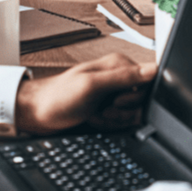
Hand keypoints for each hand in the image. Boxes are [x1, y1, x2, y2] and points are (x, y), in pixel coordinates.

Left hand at [16, 54, 155, 133]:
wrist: (38, 115)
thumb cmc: (57, 97)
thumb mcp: (92, 85)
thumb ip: (124, 77)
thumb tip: (153, 69)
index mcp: (118, 65)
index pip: (148, 80)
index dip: (136, 96)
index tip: (117, 101)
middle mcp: (118, 79)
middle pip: (142, 101)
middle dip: (122, 111)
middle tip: (103, 109)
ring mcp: (114, 95)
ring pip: (133, 114)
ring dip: (114, 119)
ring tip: (95, 114)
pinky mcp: (109, 110)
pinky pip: (122, 122)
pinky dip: (109, 125)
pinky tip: (95, 120)